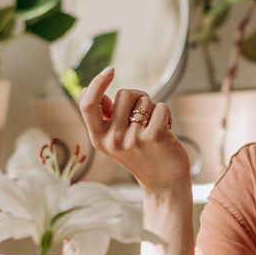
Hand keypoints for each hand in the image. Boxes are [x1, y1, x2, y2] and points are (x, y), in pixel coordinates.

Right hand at [79, 68, 191, 192]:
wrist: (165, 184)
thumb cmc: (143, 157)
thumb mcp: (116, 140)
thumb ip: (105, 118)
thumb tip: (89, 89)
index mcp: (99, 139)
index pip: (88, 104)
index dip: (97, 83)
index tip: (110, 70)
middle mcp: (114, 140)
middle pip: (124, 94)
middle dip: (138, 98)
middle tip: (144, 118)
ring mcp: (134, 139)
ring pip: (144, 99)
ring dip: (153, 108)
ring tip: (154, 128)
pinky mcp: (156, 136)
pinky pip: (161, 107)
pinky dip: (166, 115)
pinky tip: (166, 132)